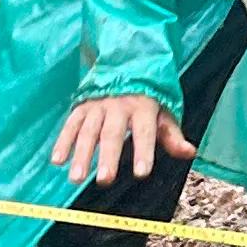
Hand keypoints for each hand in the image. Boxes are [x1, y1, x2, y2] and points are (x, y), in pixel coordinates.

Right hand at [52, 93, 192, 190]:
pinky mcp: (82, 107)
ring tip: (76, 178)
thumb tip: (189, 152)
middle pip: (112, 134)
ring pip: (88, 131)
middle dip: (107, 157)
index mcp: (142, 107)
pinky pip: (70, 125)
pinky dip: (62, 142)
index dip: (143, 152)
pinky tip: (57, 161)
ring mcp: (97, 106)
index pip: (144, 132)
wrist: (125, 66)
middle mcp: (118, 106)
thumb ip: (173, 135)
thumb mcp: (164, 113)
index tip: (142, 173)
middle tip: (105, 180)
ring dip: (81, 155)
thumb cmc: (147, 99)